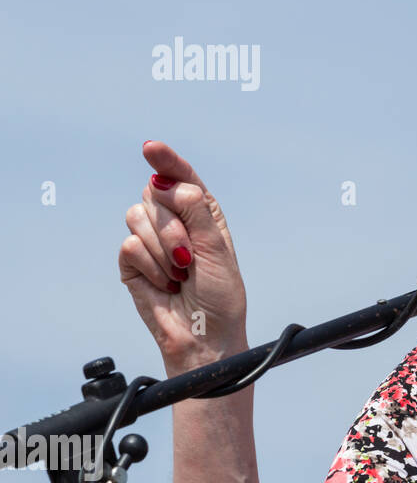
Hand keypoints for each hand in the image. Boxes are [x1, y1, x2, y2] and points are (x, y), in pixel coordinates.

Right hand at [118, 140, 248, 374]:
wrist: (203, 334)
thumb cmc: (220, 294)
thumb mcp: (217, 249)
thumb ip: (195, 212)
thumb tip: (169, 184)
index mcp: (202, 213)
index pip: (181, 177)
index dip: (166, 161)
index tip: (150, 148)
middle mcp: (175, 221)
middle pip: (155, 194)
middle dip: (174, 225)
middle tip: (190, 257)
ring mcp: (150, 240)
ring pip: (138, 216)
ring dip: (164, 248)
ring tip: (180, 273)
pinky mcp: (131, 261)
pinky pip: (130, 244)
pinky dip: (150, 265)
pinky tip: (164, 283)